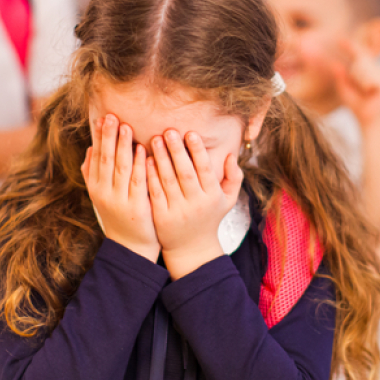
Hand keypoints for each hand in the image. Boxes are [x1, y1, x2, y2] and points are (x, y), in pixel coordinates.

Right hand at [81, 114, 157, 259]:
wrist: (131, 247)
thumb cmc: (119, 217)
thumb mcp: (102, 197)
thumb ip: (93, 174)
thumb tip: (88, 149)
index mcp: (96, 188)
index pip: (96, 158)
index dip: (99, 138)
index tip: (102, 118)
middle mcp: (104, 193)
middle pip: (106, 160)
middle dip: (109, 137)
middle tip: (112, 116)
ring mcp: (120, 201)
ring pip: (121, 169)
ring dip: (123, 146)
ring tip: (126, 127)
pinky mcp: (137, 208)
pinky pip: (137, 182)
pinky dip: (139, 164)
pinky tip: (143, 150)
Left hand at [146, 129, 241, 278]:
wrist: (191, 249)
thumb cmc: (209, 218)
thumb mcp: (227, 200)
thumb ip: (233, 177)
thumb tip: (231, 154)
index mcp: (212, 197)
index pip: (205, 170)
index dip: (198, 151)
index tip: (190, 133)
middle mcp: (196, 204)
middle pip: (185, 173)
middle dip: (177, 151)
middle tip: (169, 130)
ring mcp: (178, 212)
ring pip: (168, 181)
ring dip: (161, 159)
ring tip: (155, 139)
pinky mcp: (161, 217)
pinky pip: (155, 193)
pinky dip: (150, 176)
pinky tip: (145, 160)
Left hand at [333, 38, 379, 128]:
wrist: (368, 122)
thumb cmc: (357, 106)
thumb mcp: (344, 90)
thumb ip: (340, 77)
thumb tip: (335, 64)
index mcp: (371, 71)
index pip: (361, 55)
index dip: (351, 47)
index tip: (340, 40)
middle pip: (362, 60)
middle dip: (355, 72)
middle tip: (359, 88)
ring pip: (365, 67)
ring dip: (359, 80)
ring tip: (364, 92)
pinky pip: (370, 78)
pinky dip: (365, 85)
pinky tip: (368, 92)